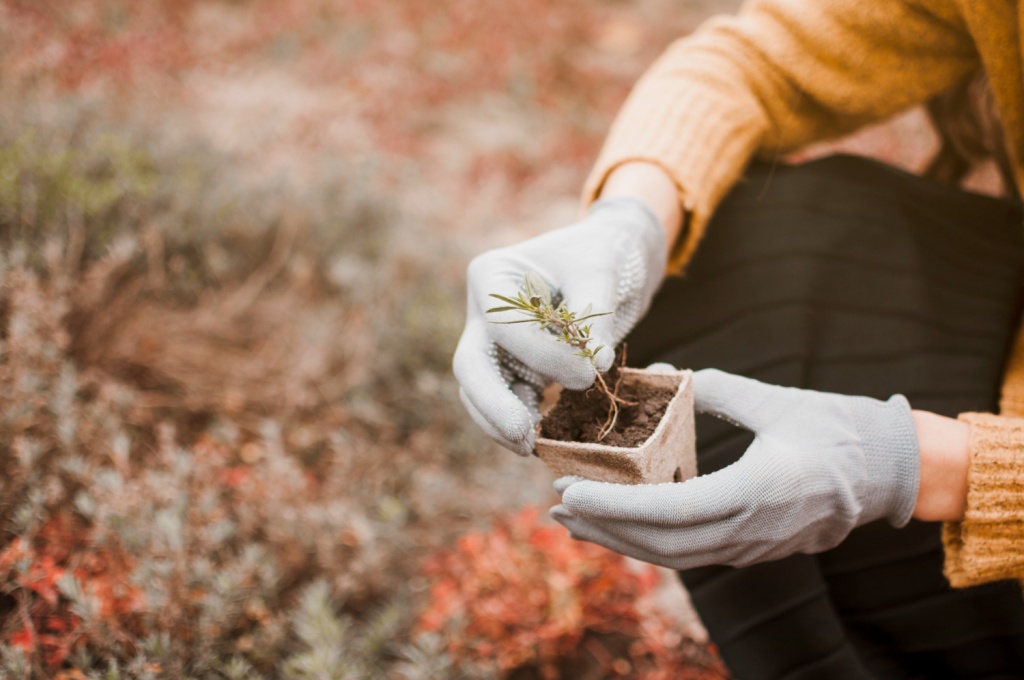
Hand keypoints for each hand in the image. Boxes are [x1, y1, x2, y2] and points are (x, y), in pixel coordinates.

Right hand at [453, 197, 666, 454]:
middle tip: (523, 435)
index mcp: (492, 275)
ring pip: (480, 391)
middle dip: (493, 404)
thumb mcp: (601, 270)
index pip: (503, 326)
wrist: (610, 260)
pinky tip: (540, 442)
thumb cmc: (601, 254)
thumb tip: (596, 362)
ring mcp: (493, 343)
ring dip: (501, 423)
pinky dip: (519, 422)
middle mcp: (483, 311)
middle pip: (471, 365)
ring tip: (531, 447)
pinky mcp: (513, 368)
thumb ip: (595, 315)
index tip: (589, 372)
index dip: (543, 355)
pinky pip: (505, 401)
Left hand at [550, 369, 920, 568]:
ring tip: (576, 524)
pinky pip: (692, 553)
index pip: (669, 511)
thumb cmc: (838, 429)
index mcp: (756, 492)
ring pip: (673, 556)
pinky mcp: (753, 547)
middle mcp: (750, 530)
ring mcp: (753, 546)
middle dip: (604, 529)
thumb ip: (718, 389)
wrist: (891, 472)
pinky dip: (650, 542)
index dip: (615, 508)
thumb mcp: (777, 401)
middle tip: (556, 508)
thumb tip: (667, 372)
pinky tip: (623, 527)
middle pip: (661, 545)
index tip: (570, 494)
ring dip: (621, 541)